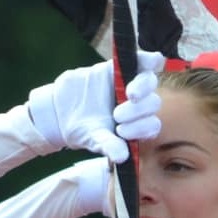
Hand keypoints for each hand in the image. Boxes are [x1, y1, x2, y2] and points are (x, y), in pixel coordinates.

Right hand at [28, 53, 164, 161]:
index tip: (121, 131)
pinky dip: (152, 60)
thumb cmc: (84, 128)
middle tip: (116, 116)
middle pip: (152, 104)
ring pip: (150, 82)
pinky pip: (147, 61)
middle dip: (137, 112)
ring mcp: (134, 84)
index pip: (151, 126)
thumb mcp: (94, 139)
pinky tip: (153, 61)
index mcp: (137, 125)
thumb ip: (109, 146)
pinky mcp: (127, 66)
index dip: (141, 128)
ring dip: (143, 88)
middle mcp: (140, 105)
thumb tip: (122, 157)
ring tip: (129, 94)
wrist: (64, 109)